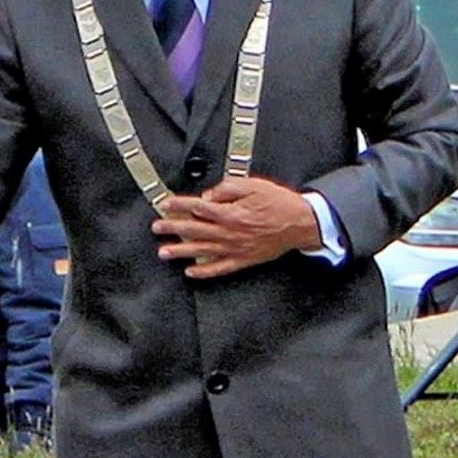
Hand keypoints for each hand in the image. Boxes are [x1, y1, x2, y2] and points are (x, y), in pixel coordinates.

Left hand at [152, 177, 318, 278]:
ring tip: (163, 252)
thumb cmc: (279, 203)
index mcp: (230, 213)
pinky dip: (204, 272)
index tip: (165, 204)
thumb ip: (228, 189)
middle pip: (194, 230)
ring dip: (180, 252)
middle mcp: (228, 233)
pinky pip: (219, 269)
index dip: (179, 205)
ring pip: (201, 251)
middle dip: (172, 228)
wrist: (301, 223)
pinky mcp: (242, 260)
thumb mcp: (255, 186)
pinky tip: (190, 272)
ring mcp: (234, 249)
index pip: (197, 208)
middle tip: (156, 228)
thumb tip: (207, 197)